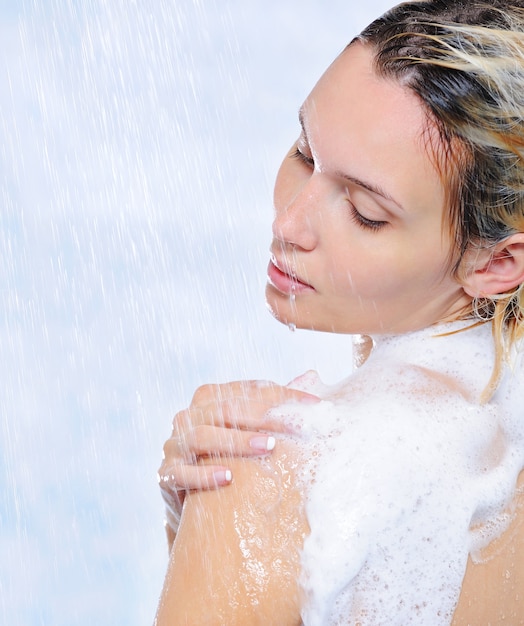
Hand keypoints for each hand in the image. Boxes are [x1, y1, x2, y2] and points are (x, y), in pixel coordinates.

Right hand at [158, 379, 319, 540]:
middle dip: (263, 416)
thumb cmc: (229, 461)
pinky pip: (181, 472)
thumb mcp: (251, 434)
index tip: (313, 404)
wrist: (194, 506)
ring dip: (236, 440)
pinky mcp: (165, 475)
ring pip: (202, 435)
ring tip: (268, 447)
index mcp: (209, 401)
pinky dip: (204, 474)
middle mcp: (188, 417)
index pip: (247, 390)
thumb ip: (276, 405)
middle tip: (295, 427)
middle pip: (225, 409)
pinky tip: (228, 478)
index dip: (281, 395)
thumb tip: (313, 376)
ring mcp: (174, 445)